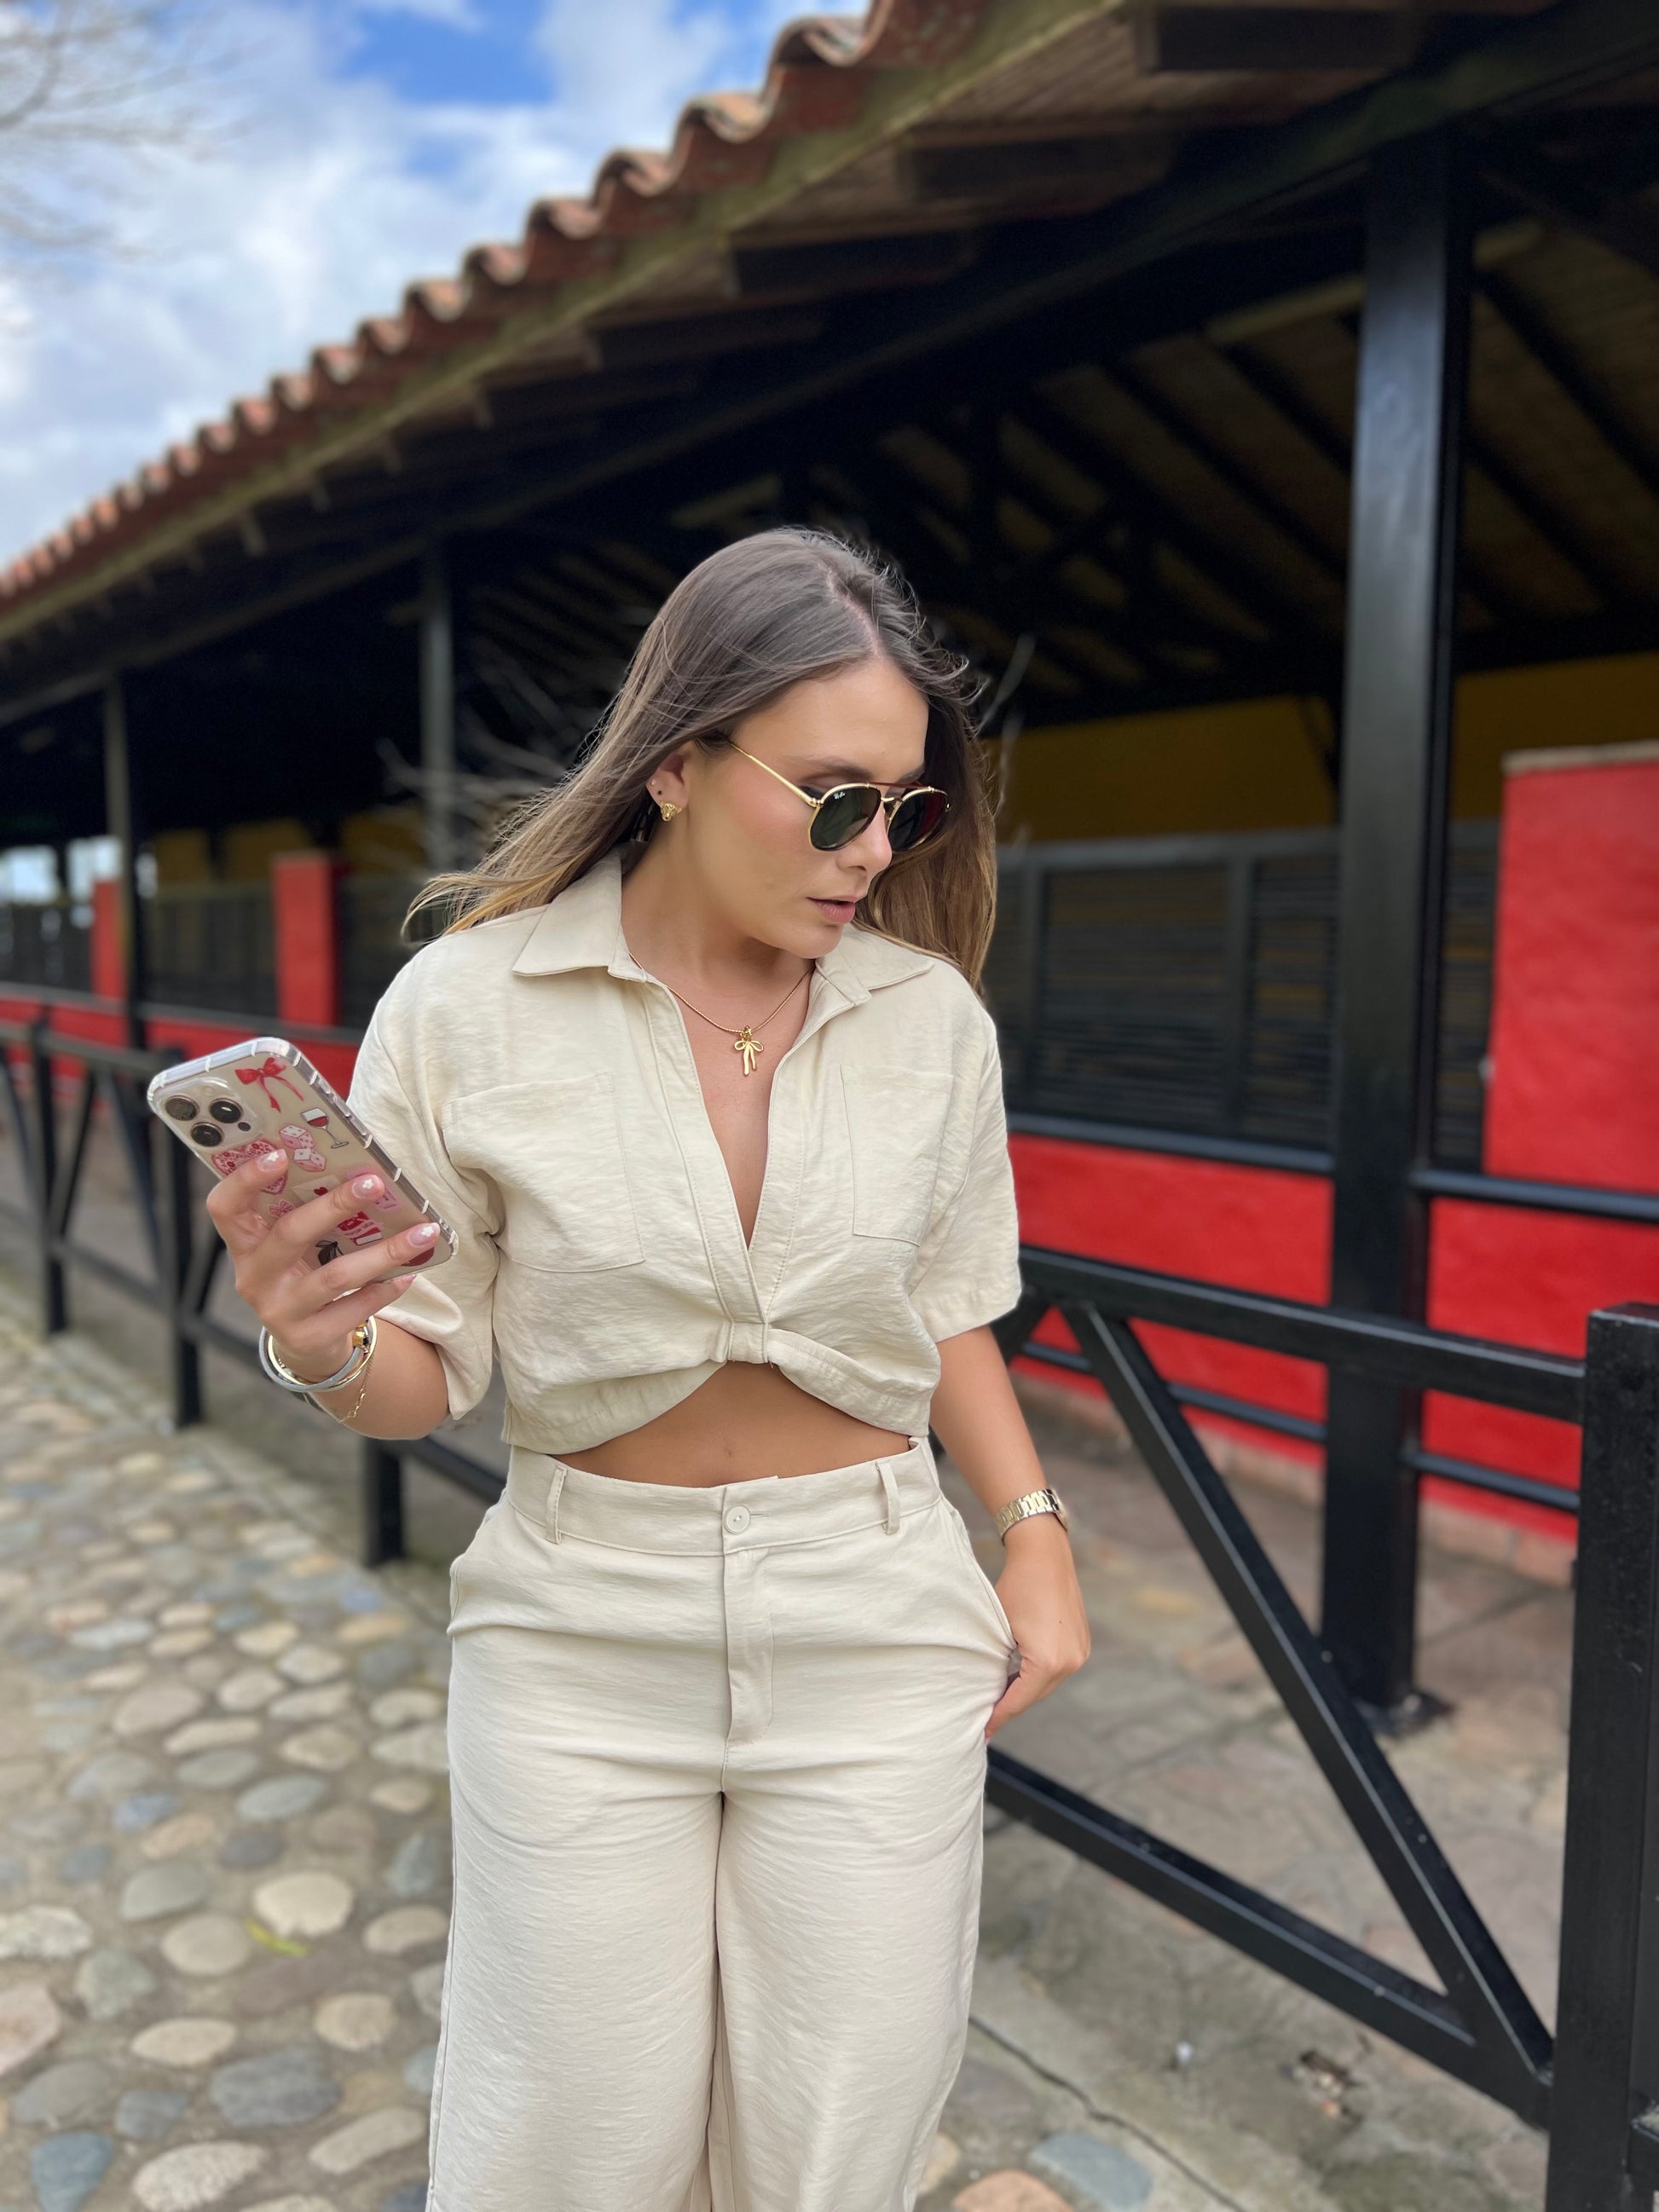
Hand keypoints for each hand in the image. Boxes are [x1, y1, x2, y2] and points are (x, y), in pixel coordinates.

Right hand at [204, 1150, 430, 1383]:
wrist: (306, 1341)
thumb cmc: (303, 1274)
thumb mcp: (293, 1246)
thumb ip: (305, 1212)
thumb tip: (358, 1169)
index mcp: (244, 1242)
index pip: (224, 1207)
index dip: (245, 1180)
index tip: (280, 1153)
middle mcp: (253, 1277)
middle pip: (289, 1234)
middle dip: (334, 1205)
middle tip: (373, 1183)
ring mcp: (278, 1310)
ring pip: (333, 1275)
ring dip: (382, 1252)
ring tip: (421, 1232)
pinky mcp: (307, 1337)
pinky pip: (354, 1308)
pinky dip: (386, 1288)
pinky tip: (410, 1272)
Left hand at [984, 1513, 1089, 1740]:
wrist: (1045, 1554)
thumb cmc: (1016, 1586)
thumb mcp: (997, 1628)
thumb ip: (995, 1663)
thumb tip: (987, 1690)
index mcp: (1048, 1662)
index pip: (1018, 1699)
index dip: (998, 1716)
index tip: (982, 1731)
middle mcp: (1071, 1661)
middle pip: (1035, 1695)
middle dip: (1010, 1705)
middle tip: (986, 1718)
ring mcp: (1080, 1652)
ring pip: (1047, 1683)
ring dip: (1025, 1689)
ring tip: (998, 1698)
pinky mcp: (1082, 1643)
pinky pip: (1057, 1668)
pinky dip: (1038, 1674)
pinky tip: (1018, 1676)